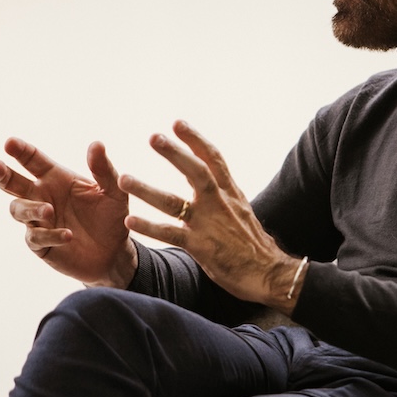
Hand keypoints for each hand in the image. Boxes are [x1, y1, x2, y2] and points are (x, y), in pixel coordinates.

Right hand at [0, 137, 136, 287]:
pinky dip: (50, 235)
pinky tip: (68, 235)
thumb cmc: (111, 216)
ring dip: (30, 209)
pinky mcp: (41, 244)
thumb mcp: (113, 191)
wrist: (115, 252)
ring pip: (18, 210)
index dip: (20, 151)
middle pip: (13, 183)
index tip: (9, 143)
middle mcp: (42, 196)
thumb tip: (96, 144)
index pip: (33, 160)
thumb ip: (103, 169)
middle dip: (3, 175)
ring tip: (49, 209)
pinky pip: (36, 237)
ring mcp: (38, 221)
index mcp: (56, 178)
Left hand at [118, 121, 303, 311]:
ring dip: (147, 190)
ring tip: (124, 179)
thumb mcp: (243, 212)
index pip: (213, 159)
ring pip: (174, 202)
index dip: (195, 140)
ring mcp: (209, 224)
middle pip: (196, 171)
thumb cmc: (256, 246)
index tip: (178, 123)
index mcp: (231, 193)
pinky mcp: (202, 247)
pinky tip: (130, 220)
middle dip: (174, 153)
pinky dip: (150, 227)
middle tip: (154, 137)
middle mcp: (219, 203)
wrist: (271, 274)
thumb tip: (218, 185)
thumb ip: (226, 198)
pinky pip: (171, 234)